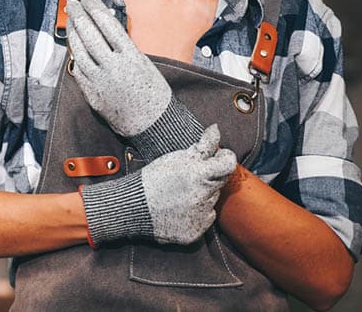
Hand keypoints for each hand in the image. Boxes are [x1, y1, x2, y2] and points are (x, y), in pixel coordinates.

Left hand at [66, 0, 202, 159]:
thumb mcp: (144, 63)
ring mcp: (101, 81)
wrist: (154, 124)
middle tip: (72, 4)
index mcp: (131, 57)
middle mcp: (114, 67)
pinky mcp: (92, 94)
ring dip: (73, 33)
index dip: (94, 8)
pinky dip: (75, 54)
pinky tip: (74, 44)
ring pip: (80, 51)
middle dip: (79, 16)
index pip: (107, 24)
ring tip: (71, 21)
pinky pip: (79, 69)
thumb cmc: (154, 93)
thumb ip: (124, 47)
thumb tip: (105, 27)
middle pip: (90, 34)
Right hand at [81, 125, 236, 245]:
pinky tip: (181, 208)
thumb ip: (202, 145)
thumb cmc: (153, 179)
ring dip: (202, 195)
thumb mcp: (177, 158)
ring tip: (180, 193)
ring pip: (211, 200)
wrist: (133, 207)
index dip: (226, 158)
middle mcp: (203, 196)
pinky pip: (205, 219)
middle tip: (192, 176)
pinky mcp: (196, 231)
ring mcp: (200, 216)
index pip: (228, 164)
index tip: (219, 157)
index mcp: (199, 174)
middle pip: (220, 182)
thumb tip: (216, 129)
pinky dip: (197, 213)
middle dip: (210, 176)